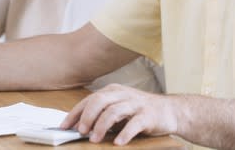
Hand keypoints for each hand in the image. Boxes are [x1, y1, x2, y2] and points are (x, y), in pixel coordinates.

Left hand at [60, 84, 178, 145]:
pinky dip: (125, 133)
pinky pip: (134, 124)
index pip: (89, 100)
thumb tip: (79, 127)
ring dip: (102, 126)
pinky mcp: (148, 115)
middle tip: (80, 131)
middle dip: (87, 117)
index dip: (75, 113)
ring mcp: (136, 103)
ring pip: (114, 111)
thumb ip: (102, 114)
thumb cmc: (140, 111)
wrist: (171, 111)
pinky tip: (118, 143)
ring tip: (95, 139)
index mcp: (112, 91)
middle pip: (99, 101)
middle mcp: (122, 94)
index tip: (64, 127)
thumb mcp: (119, 109)